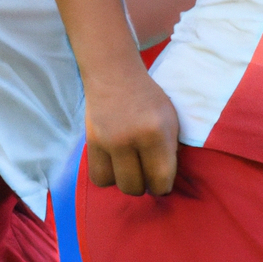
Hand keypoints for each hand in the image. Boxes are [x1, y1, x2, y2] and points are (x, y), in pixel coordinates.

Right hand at [84, 66, 179, 195]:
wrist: (115, 74)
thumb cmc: (148, 98)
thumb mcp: (170, 118)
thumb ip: (169, 148)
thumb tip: (165, 180)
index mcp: (156, 131)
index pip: (161, 179)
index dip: (164, 186)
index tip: (162, 181)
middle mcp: (131, 138)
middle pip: (136, 187)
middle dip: (144, 185)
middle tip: (145, 173)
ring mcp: (109, 140)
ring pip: (116, 185)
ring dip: (124, 181)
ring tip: (130, 168)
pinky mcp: (92, 141)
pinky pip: (98, 177)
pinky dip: (108, 176)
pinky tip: (115, 164)